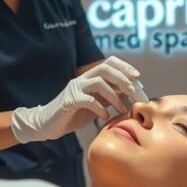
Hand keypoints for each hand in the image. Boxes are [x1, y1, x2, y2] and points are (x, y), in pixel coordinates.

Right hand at [11, 56, 140, 142]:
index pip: (109, 62)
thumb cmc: (74, 114)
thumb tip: (130, 92)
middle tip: (133, 92)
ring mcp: (74, 89)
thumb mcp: (96, 104)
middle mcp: (82, 79)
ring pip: (98, 82)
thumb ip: (110, 97)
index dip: (124, 67)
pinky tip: (105, 115)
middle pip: (105, 68)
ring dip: (114, 95)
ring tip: (122, 108)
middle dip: (122, 78)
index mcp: (89, 77)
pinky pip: (87, 100)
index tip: (137, 77)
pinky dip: (99, 107)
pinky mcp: (69, 101)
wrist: (49, 124)